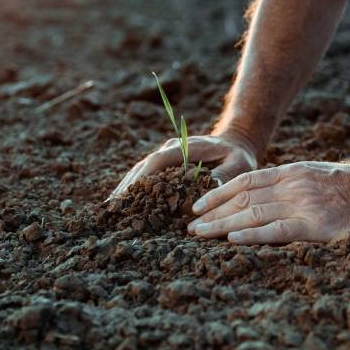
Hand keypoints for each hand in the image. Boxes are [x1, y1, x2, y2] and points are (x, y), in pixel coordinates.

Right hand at [109, 133, 258, 197]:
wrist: (236, 142)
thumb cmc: (239, 156)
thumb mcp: (239, 165)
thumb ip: (224, 176)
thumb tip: (208, 190)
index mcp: (186, 147)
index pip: (159, 161)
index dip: (142, 177)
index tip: (129, 193)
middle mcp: (172, 149)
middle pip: (144, 166)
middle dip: (127, 185)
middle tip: (112, 206)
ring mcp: (167, 154)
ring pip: (141, 169)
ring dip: (126, 186)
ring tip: (111, 207)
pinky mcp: (166, 163)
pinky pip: (146, 174)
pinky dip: (134, 186)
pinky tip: (123, 201)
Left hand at [187, 161, 349, 243]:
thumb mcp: (317, 175)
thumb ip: (291, 184)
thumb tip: (261, 197)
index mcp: (292, 172)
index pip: (246, 181)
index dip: (218, 192)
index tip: (199, 205)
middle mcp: (292, 186)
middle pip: (243, 198)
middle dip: (213, 212)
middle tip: (190, 226)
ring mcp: (303, 206)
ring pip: (253, 214)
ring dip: (222, 225)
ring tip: (200, 234)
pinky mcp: (315, 226)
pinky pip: (277, 230)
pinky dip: (252, 235)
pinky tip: (232, 240)